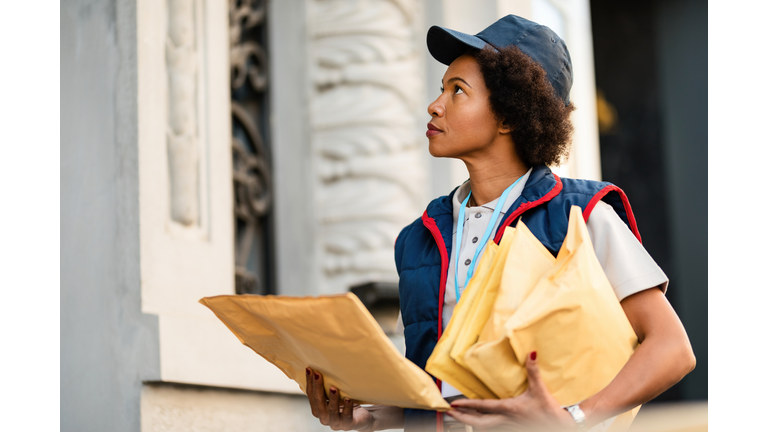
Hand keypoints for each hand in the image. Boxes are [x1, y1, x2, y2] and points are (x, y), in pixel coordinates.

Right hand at [306, 367, 375, 431]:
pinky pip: (347, 417)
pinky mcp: (348, 425)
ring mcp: (336, 423)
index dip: (309, 383)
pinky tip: (348, 399)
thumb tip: (319, 365)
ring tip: (334, 388)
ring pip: (332, 411)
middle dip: (318, 388)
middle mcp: (325, 418)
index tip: (309, 369)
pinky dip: (347, 408)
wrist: (362, 417)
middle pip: (319, 403)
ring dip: (332, 399)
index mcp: (318, 410)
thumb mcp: (334, 395)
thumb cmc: (345, 403)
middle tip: (318, 374)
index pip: (311, 396)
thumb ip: (326, 387)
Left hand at [446, 352, 575, 430]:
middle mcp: (507, 419)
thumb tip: (531, 353)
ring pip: (486, 427)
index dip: (467, 405)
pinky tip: (482, 423)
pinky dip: (485, 425)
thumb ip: (534, 370)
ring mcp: (511, 425)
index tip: (453, 404)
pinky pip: (496, 428)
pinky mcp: (516, 427)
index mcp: (509, 409)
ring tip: (461, 417)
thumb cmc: (551, 410)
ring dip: (472, 423)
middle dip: (463, 418)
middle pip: (479, 423)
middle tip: (450, 413)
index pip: (483, 407)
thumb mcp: (540, 389)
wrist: (564, 426)